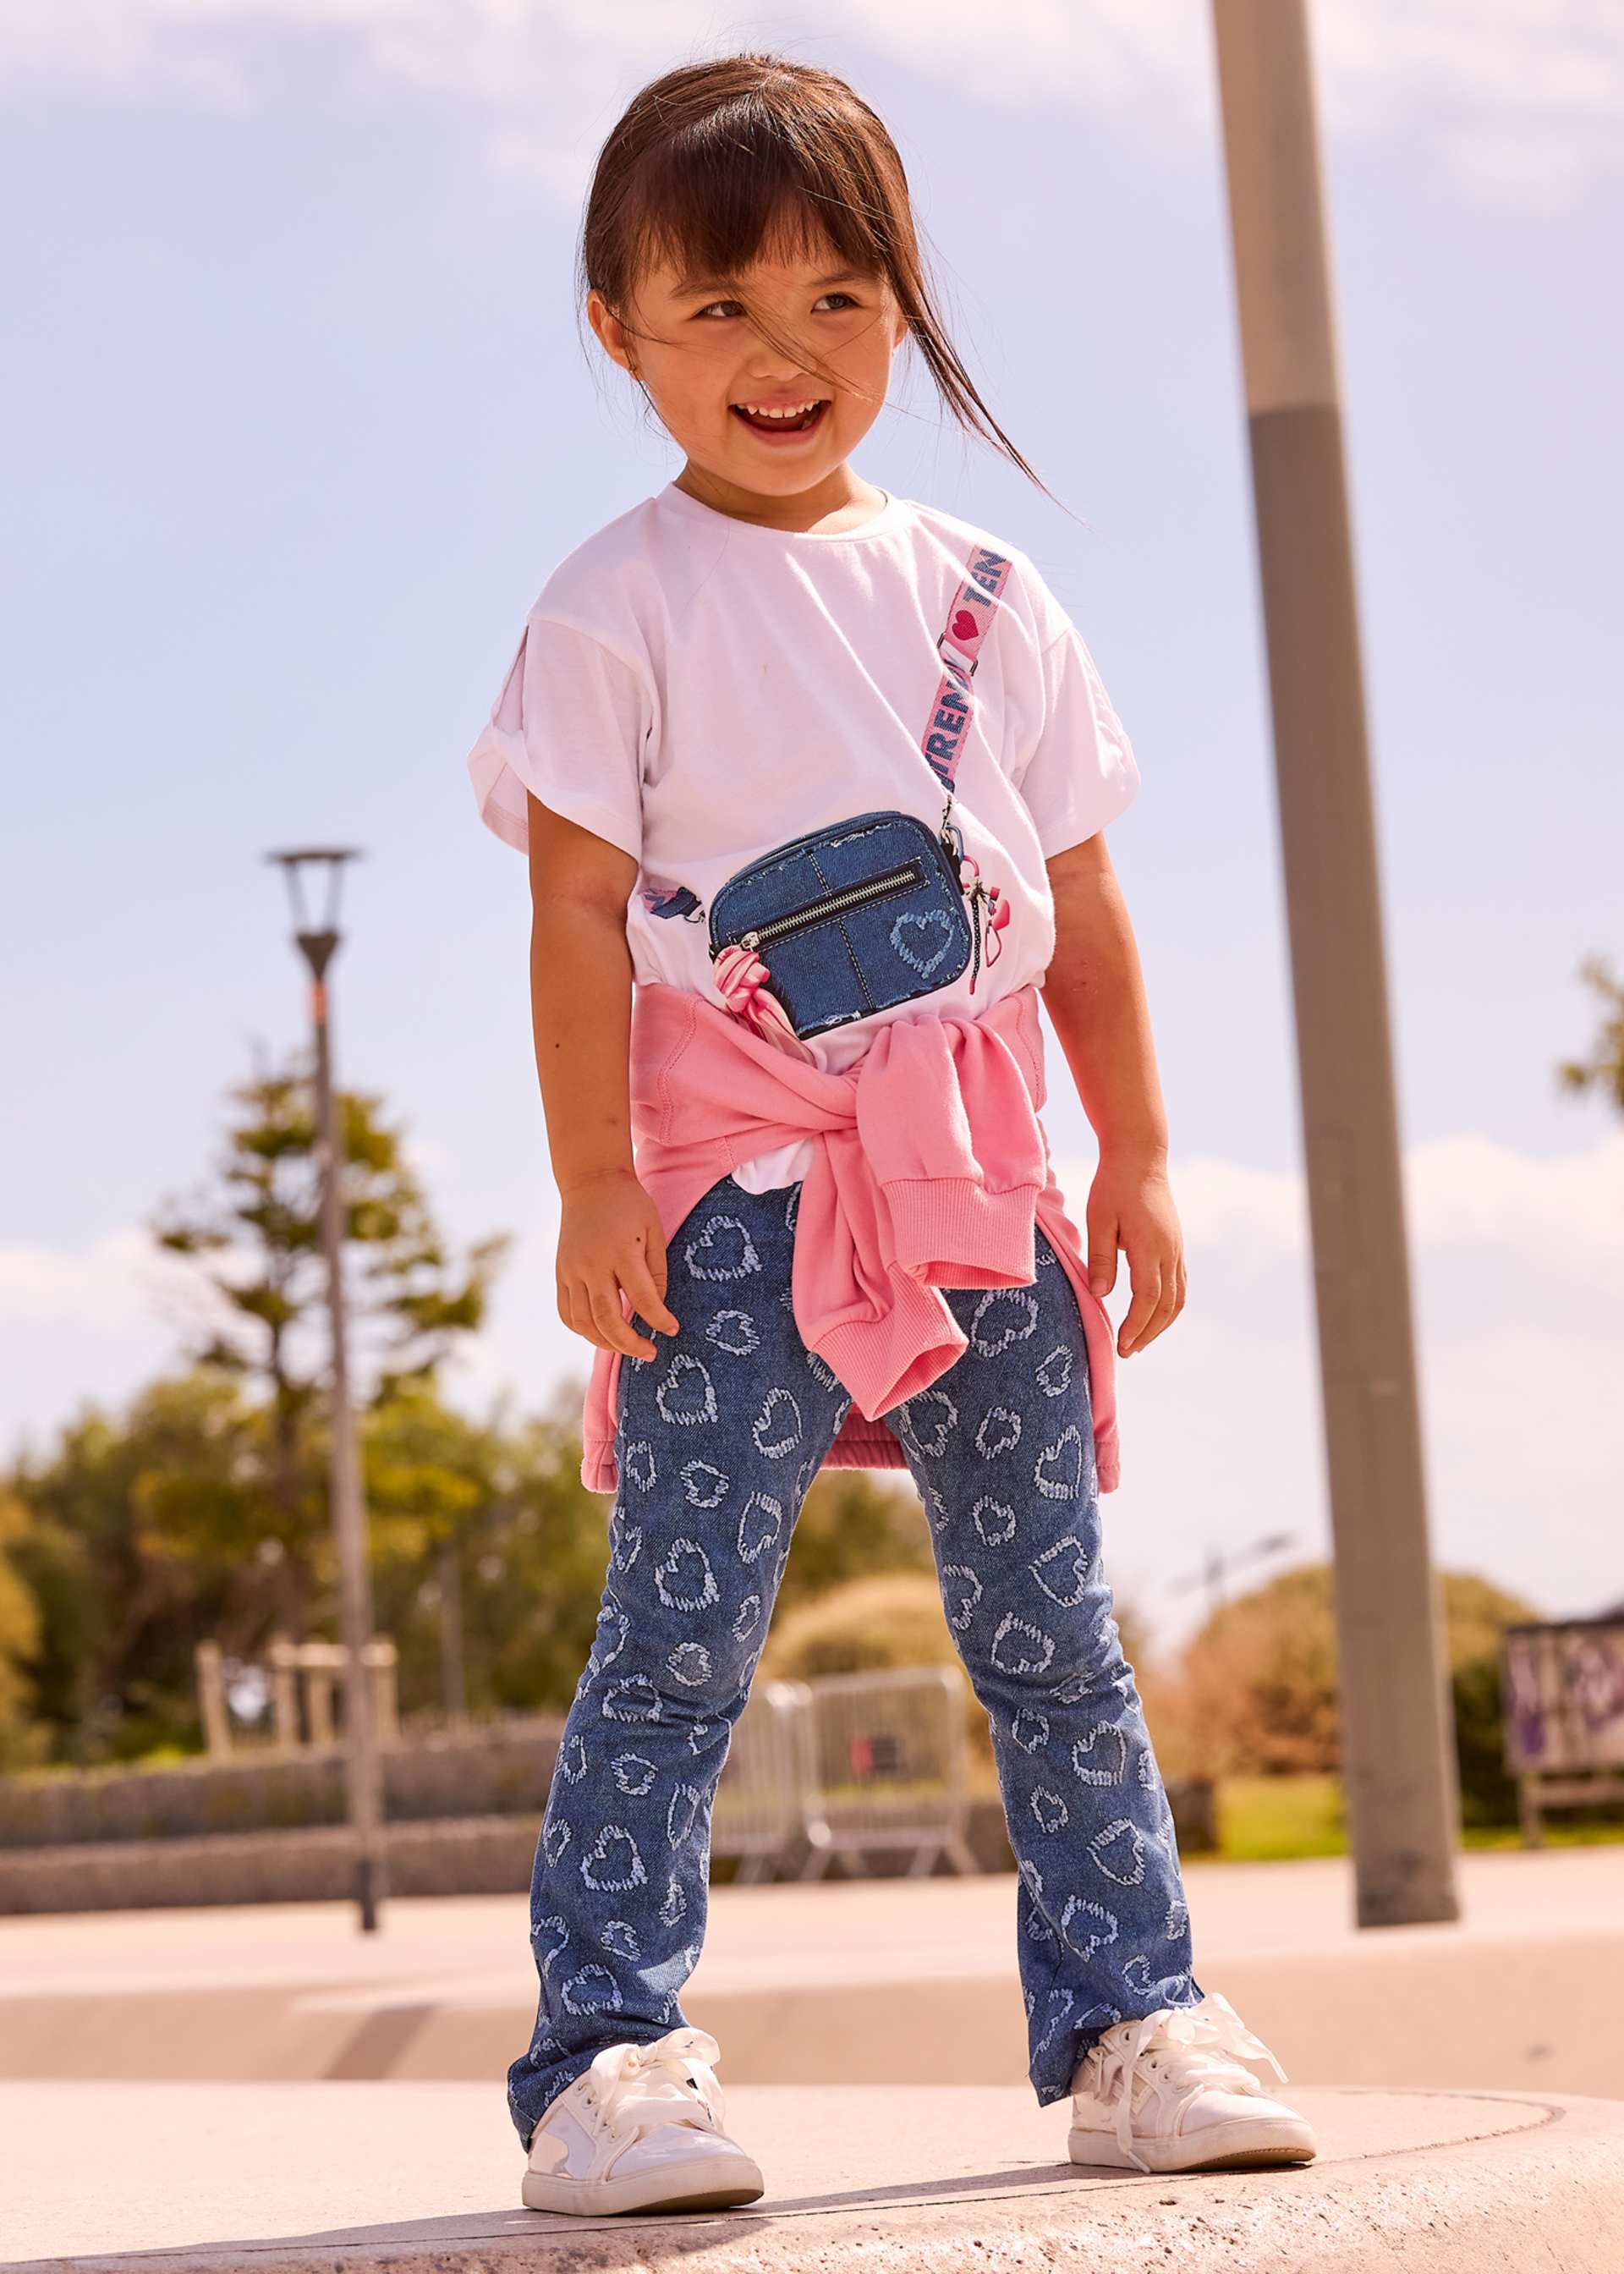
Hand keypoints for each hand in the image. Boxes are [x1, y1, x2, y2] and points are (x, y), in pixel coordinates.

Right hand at [556, 1166, 680, 1357]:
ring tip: (626, 1347)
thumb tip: (657, 1307)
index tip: (672, 1329)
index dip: (659, 1320)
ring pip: (583, 1322)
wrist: (591, 1181)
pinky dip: (582, 1329)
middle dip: (630, 1344)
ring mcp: (571, 1270)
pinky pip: (566, 1312)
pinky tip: (600, 1333)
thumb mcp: (654, 1230)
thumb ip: (656, 1271)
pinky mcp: (560, 1272)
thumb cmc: (630, 1204)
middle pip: (607, 1319)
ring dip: (605, 1342)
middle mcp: (591, 1265)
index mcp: (621, 1252)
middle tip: (650, 1353)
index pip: (642, 1299)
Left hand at [1085, 1152, 1185, 1357]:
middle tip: (1127, 1352)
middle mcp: (1170, 1252)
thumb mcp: (1099, 1219)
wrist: (1141, 1157)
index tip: (1120, 1345)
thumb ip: (1101, 1258)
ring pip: (1178, 1298)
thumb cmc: (1113, 1185)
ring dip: (1161, 1324)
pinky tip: (1153, 1316)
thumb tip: (1099, 1295)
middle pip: (1167, 1305)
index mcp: (1150, 1246)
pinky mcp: (1176, 1246)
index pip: (1147, 1298)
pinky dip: (1168, 1307)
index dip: (1135, 1325)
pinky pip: (1179, 1285)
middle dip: (1148, 1333)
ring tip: (1139, 1342)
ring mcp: (1176, 1249)